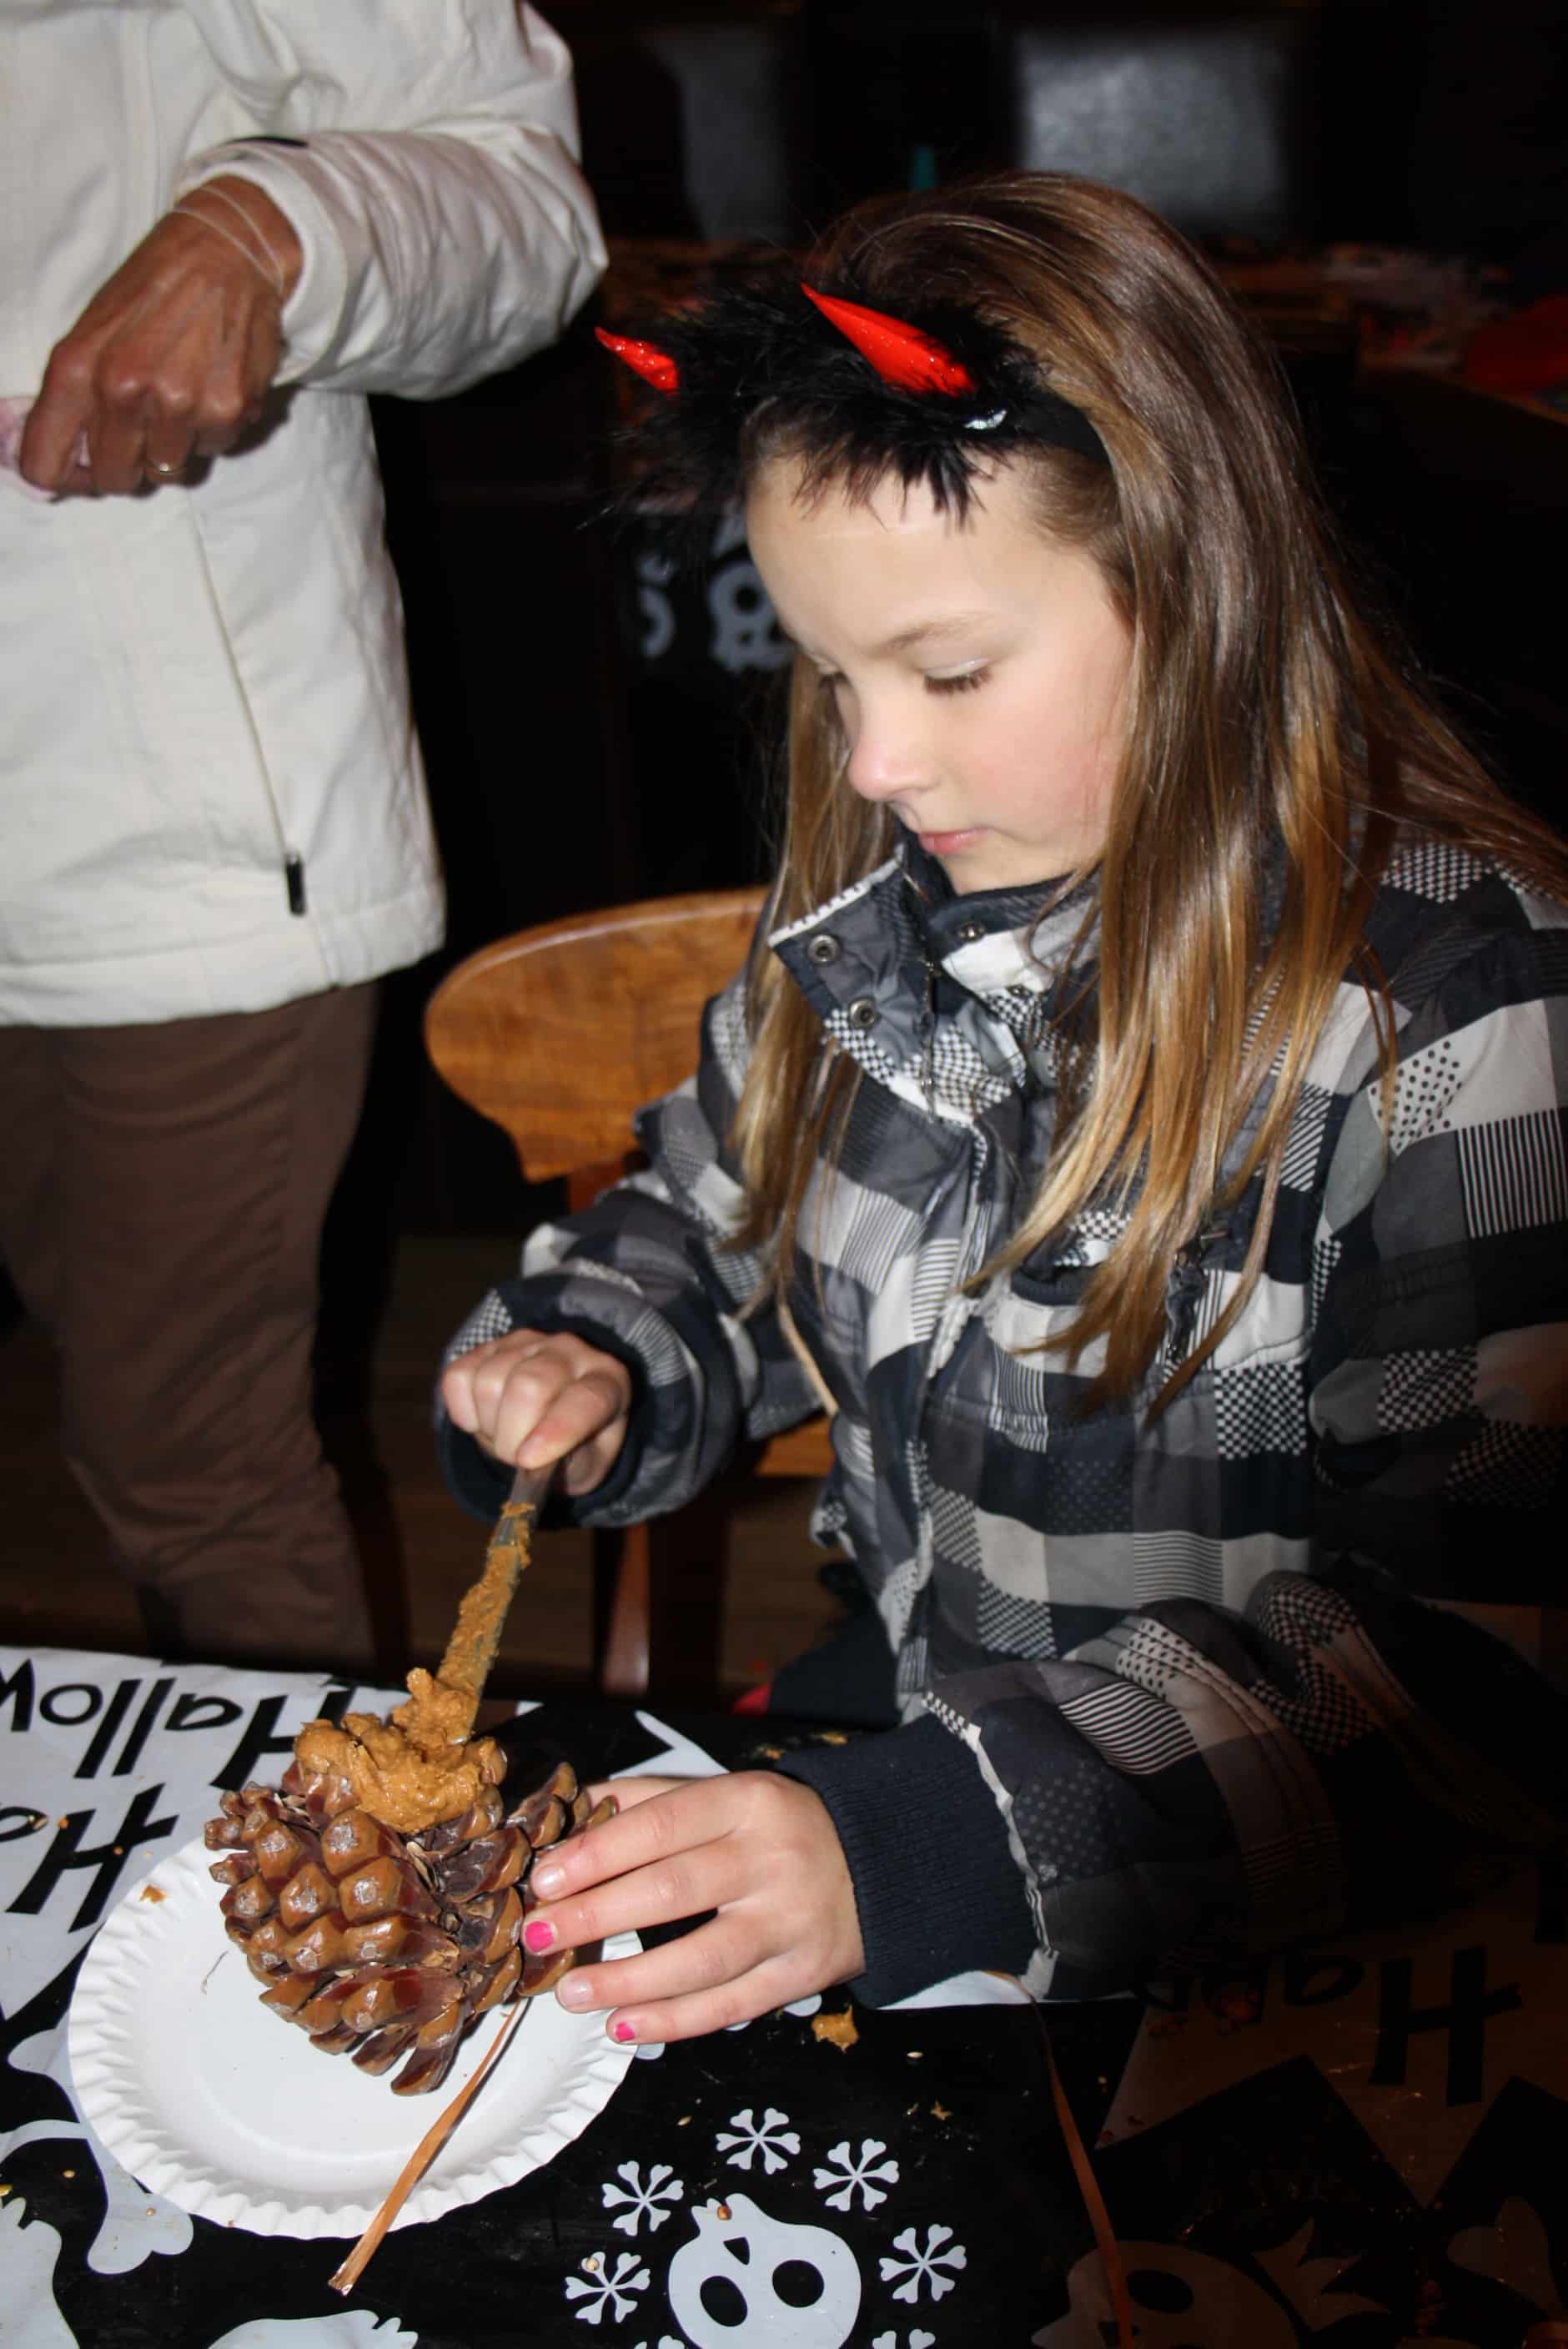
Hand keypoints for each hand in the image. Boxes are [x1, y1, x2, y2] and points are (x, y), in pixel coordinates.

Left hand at [19, 177, 302, 496]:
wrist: (226, 250)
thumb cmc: (155, 287)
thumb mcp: (94, 330)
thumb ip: (76, 395)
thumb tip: (73, 457)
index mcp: (78, 369)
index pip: (44, 465)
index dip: (66, 477)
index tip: (85, 467)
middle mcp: (124, 390)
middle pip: (115, 479)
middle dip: (129, 462)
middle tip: (144, 429)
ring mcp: (178, 404)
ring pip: (168, 469)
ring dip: (176, 442)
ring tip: (184, 391)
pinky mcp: (226, 409)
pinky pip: (213, 449)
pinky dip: (214, 427)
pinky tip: (213, 383)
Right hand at [440, 1327, 632, 1495]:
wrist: (554, 1421)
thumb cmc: (577, 1446)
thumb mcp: (587, 1465)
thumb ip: (567, 1466)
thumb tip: (530, 1462)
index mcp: (608, 1381)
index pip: (587, 1398)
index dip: (558, 1429)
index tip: (529, 1460)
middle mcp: (570, 1351)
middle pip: (529, 1385)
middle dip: (512, 1437)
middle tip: (515, 1459)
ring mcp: (526, 1343)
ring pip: (489, 1381)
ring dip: (489, 1426)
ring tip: (507, 1435)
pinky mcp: (487, 1347)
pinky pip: (458, 1377)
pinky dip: (463, 1411)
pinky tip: (484, 1419)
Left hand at [524, 1772, 865, 2043]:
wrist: (881, 1863)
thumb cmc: (779, 1827)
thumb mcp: (727, 1793)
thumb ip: (652, 1799)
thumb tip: (572, 1811)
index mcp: (747, 1801)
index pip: (660, 1826)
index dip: (597, 1854)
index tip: (544, 1878)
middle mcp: (770, 1859)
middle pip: (672, 1891)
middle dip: (596, 1915)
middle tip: (538, 1933)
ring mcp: (789, 1921)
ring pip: (700, 1959)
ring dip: (628, 1980)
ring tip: (571, 1991)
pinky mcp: (802, 1974)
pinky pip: (731, 2005)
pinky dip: (674, 2021)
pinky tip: (623, 2026)